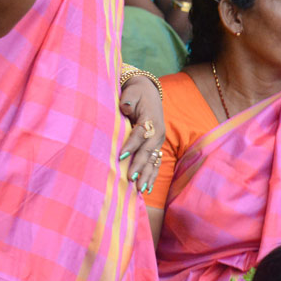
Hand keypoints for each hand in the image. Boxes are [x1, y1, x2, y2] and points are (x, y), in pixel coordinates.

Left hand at [118, 74, 164, 194]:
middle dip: (140, 165)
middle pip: (148, 151)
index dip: (131, 145)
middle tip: (131, 179)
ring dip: (147, 175)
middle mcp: (158, 133)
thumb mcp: (132, 92)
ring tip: (140, 189)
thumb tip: (125, 107)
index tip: (121, 156)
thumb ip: (128, 100)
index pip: (141, 134)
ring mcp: (158, 141)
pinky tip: (147, 188)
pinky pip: (155, 163)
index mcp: (151, 119)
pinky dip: (151, 175)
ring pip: (153, 161)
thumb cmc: (136, 93)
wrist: (149, 91)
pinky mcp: (156, 146)